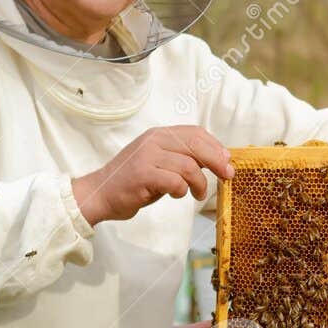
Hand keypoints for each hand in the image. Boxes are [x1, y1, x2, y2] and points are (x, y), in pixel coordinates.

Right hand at [72, 125, 233, 224]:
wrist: (100, 194)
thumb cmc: (134, 182)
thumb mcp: (160, 163)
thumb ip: (183, 158)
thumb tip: (217, 159)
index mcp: (159, 134)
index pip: (195, 133)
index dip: (216, 146)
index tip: (227, 161)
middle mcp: (153, 140)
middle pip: (196, 145)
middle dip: (217, 161)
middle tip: (227, 176)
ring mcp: (147, 156)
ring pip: (189, 166)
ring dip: (199, 184)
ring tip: (197, 194)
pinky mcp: (143, 174)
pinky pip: (175, 181)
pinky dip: (182, 191)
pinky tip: (177, 194)